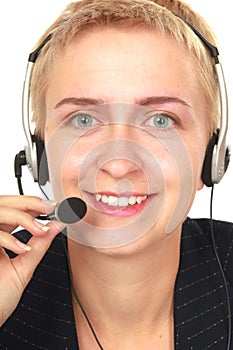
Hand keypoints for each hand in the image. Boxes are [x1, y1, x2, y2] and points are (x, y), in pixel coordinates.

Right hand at [0, 195, 61, 325]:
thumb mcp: (24, 267)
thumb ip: (40, 245)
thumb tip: (58, 226)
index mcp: (1, 237)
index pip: (16, 210)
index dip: (34, 204)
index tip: (54, 207)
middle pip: (4, 203)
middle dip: (29, 202)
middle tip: (50, 209)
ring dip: (22, 217)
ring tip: (40, 230)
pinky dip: (9, 239)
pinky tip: (24, 248)